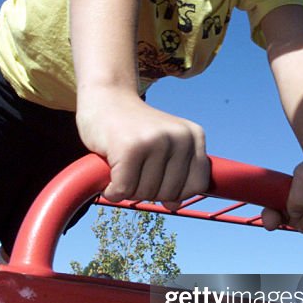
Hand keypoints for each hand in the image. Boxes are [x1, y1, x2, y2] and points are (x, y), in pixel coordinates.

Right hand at [76, 89, 209, 204]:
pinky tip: (109, 179)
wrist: (105, 97)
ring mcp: (155, 140)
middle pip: (169, 193)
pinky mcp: (129, 148)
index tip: (157, 179)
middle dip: (147, 191)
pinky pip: (123, 190)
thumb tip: (174, 206)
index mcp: (194, 135)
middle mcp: (178, 136)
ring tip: (121, 169)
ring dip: (128, 191)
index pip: (197, 185)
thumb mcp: (164, 147)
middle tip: (133, 172)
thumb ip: (175, 175)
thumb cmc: (133, 128)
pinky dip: (112, 192)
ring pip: (145, 193)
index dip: (176, 192)